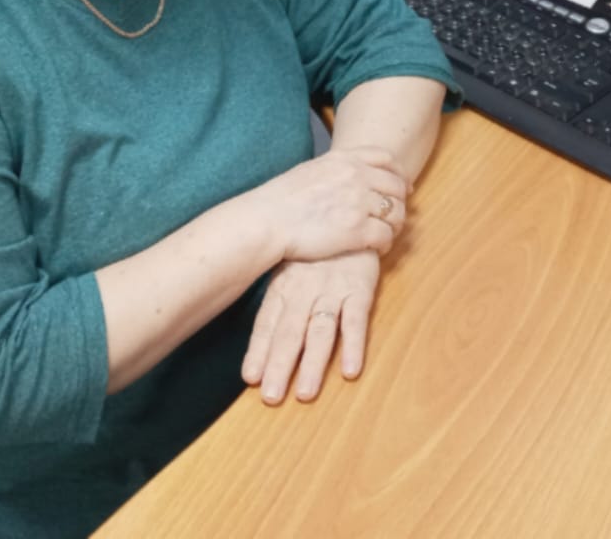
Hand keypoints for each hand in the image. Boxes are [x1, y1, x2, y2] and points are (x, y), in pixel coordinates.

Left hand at [241, 250, 380, 403]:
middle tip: (272, 397)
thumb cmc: (315, 249)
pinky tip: (350, 370)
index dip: (259, 350)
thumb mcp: (288, 266)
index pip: (267, 322)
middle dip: (280, 365)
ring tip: (306, 393)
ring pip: (320, 331)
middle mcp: (305, 290)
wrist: (348, 213)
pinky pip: (356, 320)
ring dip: (313, 363)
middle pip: (290, 332)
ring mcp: (333, 290)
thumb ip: (277, 302)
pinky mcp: (359, 289)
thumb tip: (256, 338)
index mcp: (284, 285)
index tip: (250, 378)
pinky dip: (354, 345)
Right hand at [255, 146, 407, 262]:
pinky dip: (386, 244)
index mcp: (344, 159)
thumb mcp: (311, 169)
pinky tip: (377, 249)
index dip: (399, 174)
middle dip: (400, 202)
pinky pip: (386, 236)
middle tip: (395, 216)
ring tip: (387, 234)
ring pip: (396, 212)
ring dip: (395, 225)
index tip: (402, 186)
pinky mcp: (357, 231)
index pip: (386, 159)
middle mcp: (356, 176)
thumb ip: (335, 169)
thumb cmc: (281, 199)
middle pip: (397, 186)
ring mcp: (359, 203)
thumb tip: (347, 174)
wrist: (267, 221)